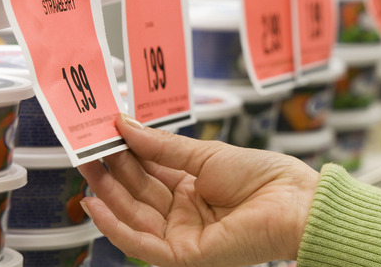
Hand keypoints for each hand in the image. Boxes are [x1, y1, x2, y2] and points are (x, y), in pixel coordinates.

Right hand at [78, 115, 319, 266]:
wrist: (295, 201)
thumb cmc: (264, 176)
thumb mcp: (205, 154)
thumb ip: (162, 146)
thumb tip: (125, 126)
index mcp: (193, 187)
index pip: (149, 170)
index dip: (125, 152)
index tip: (102, 132)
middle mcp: (184, 212)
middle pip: (138, 192)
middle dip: (111, 170)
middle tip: (85, 146)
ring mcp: (183, 234)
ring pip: (134, 215)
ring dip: (107, 193)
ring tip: (85, 166)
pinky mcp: (185, 254)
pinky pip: (141, 243)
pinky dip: (115, 226)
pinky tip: (95, 204)